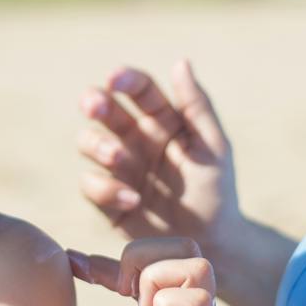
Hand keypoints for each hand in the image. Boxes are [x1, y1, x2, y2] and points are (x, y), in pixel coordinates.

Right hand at [76, 60, 239, 249]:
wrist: (211, 242)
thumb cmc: (216, 190)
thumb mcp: (213, 147)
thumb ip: (198, 106)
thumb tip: (181, 62)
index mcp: (161, 119)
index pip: (139, 89)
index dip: (125, 79)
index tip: (116, 79)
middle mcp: (135, 138)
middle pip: (104, 109)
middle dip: (95, 102)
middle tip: (95, 105)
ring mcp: (118, 167)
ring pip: (89, 142)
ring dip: (98, 145)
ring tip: (118, 158)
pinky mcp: (107, 198)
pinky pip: (91, 184)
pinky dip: (106, 189)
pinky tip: (131, 199)